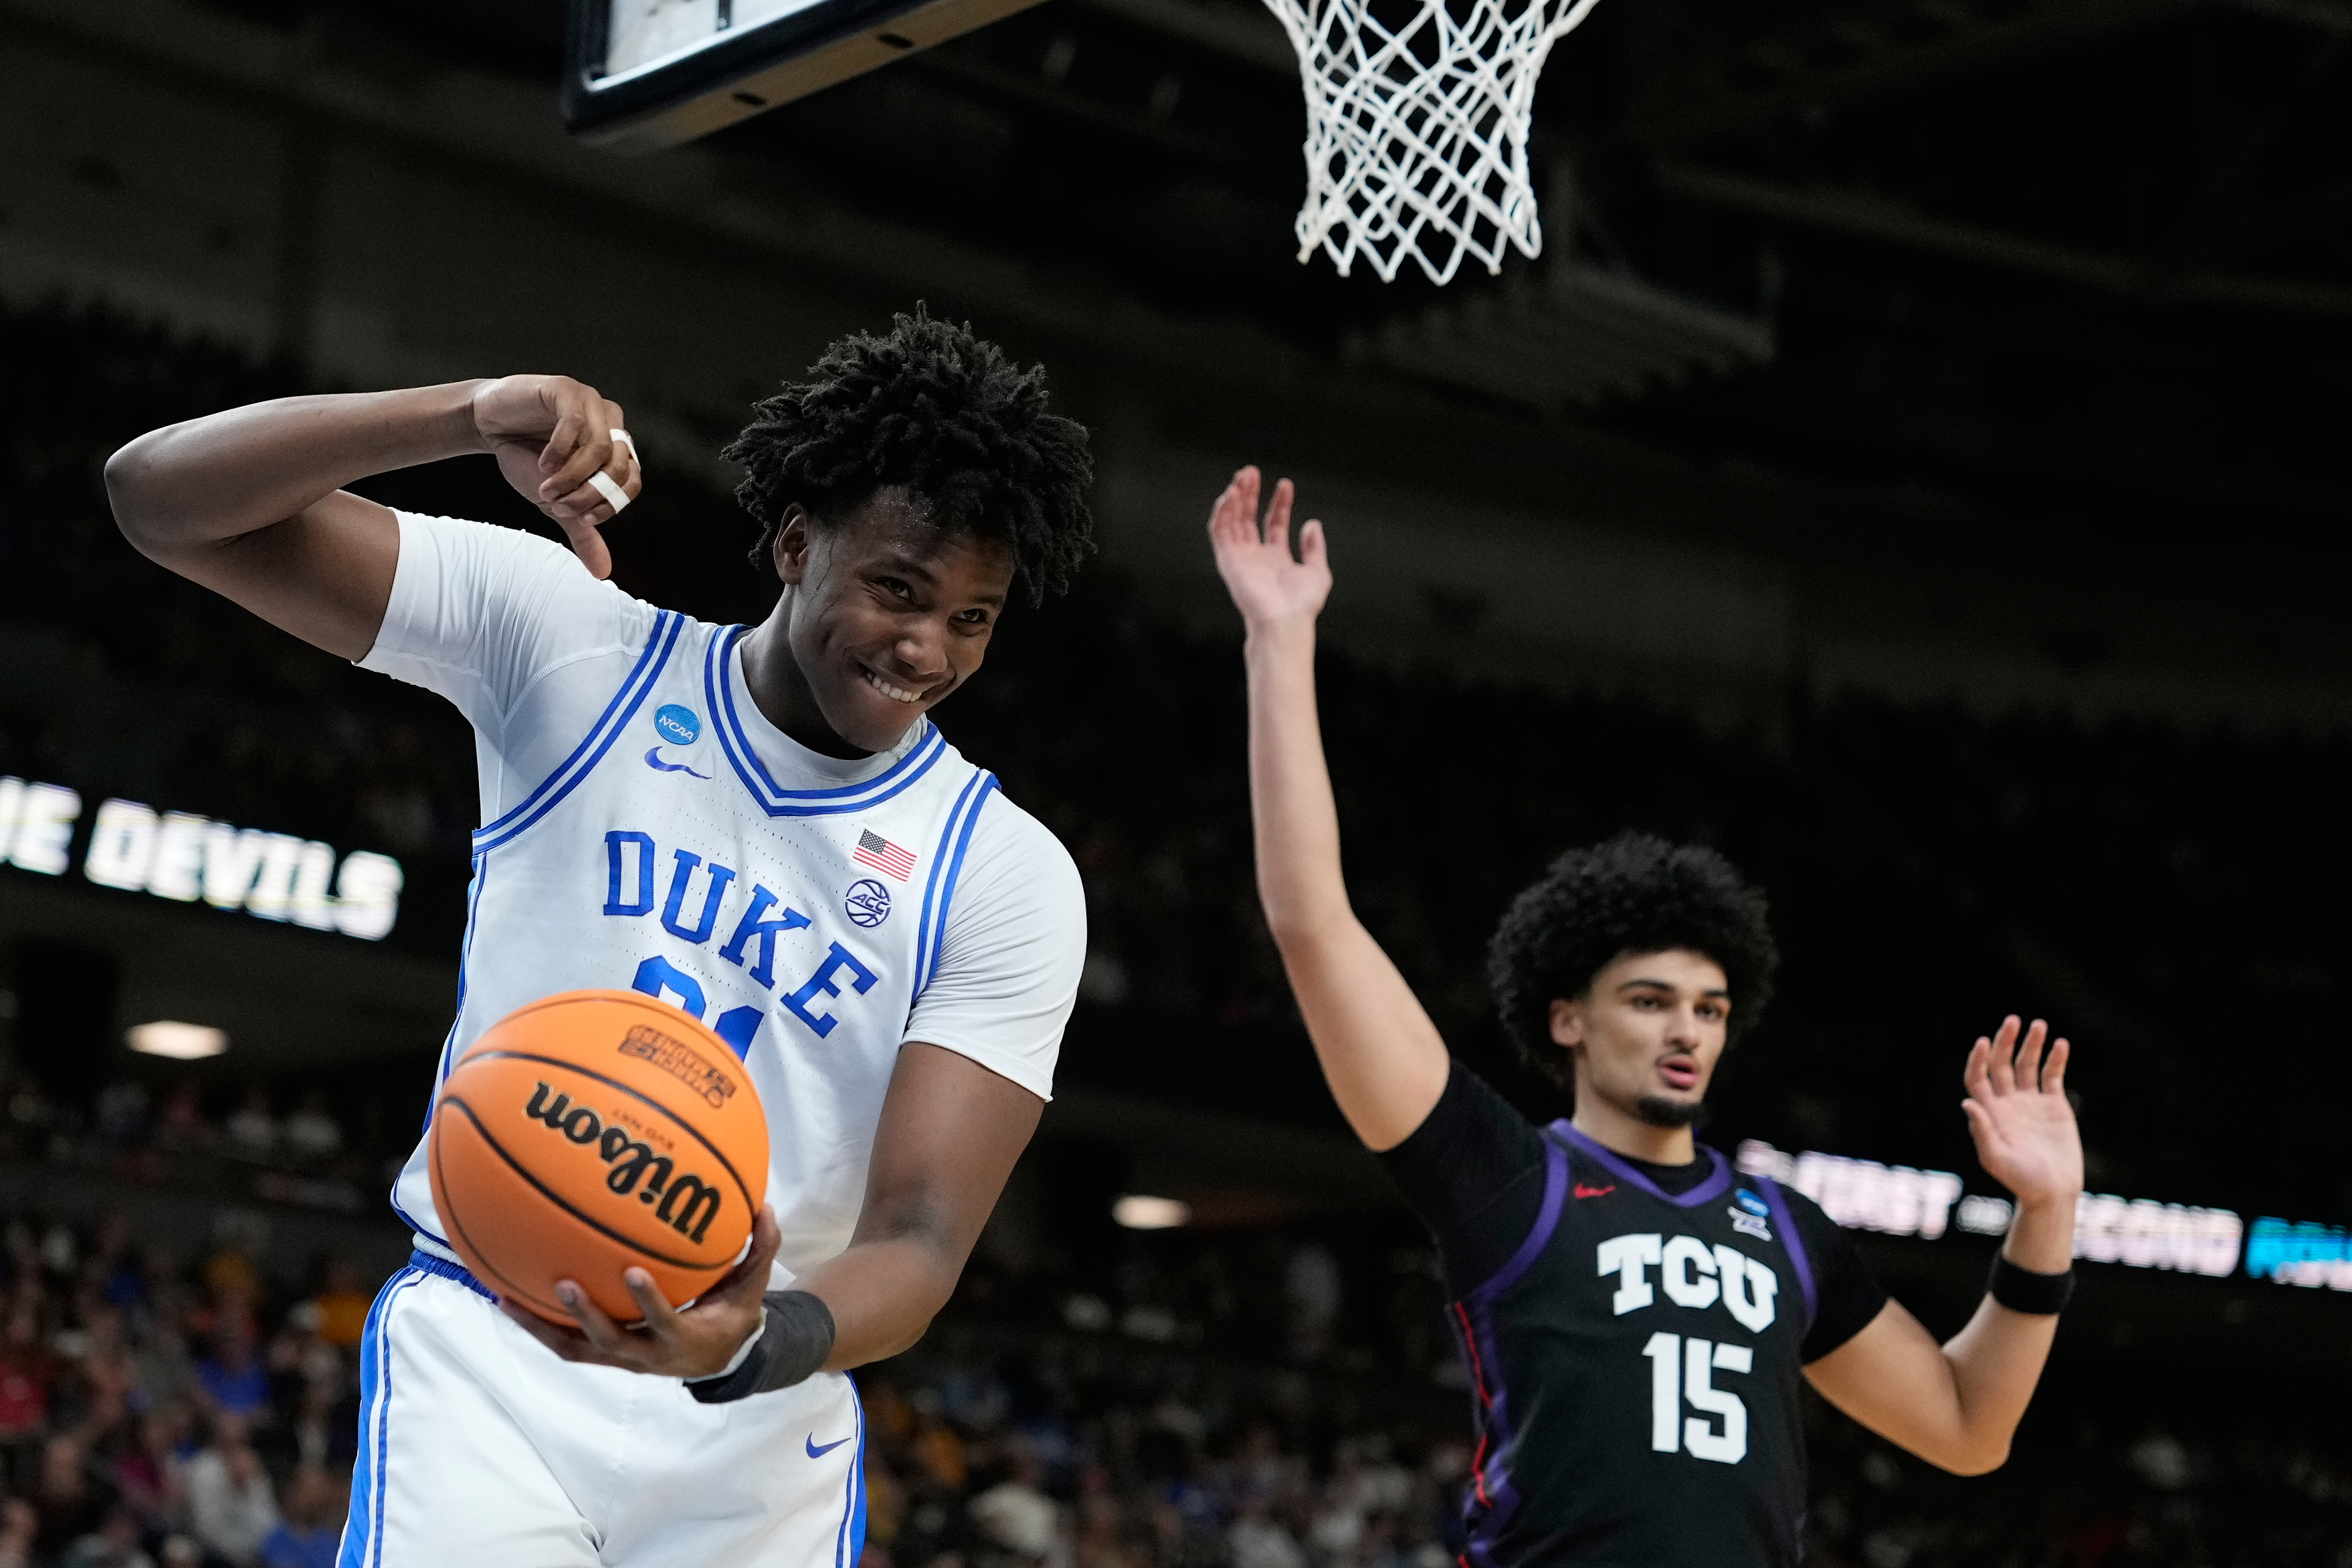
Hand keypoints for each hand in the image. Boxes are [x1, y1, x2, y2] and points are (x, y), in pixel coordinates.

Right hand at [469, 375, 641, 578]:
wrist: (490, 427)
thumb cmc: (528, 459)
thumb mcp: (558, 502)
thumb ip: (582, 531)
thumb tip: (603, 573)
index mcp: (618, 448)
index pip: (632, 483)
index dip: (607, 505)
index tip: (576, 516)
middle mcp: (612, 424)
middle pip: (618, 469)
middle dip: (587, 495)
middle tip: (557, 503)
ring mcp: (591, 403)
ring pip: (600, 448)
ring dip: (571, 476)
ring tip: (546, 486)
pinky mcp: (566, 390)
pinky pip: (575, 423)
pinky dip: (559, 451)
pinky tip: (543, 463)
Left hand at [500, 1206, 784, 1378]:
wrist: (718, 1360)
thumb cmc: (733, 1314)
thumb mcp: (753, 1286)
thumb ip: (760, 1249)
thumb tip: (764, 1206)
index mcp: (684, 1337)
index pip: (665, 1321)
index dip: (649, 1301)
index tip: (633, 1271)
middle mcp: (647, 1354)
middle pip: (610, 1341)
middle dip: (588, 1316)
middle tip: (565, 1283)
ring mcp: (621, 1358)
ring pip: (575, 1348)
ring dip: (541, 1326)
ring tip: (506, 1298)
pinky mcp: (603, 1355)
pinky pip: (565, 1343)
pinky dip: (537, 1324)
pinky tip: (508, 1297)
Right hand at [1207, 466, 1330, 631]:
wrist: (1285, 620)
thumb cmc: (1302, 604)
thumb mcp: (1318, 571)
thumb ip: (1314, 548)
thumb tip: (1312, 524)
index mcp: (1276, 558)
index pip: (1274, 523)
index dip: (1279, 503)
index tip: (1286, 484)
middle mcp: (1256, 556)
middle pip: (1248, 518)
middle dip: (1250, 494)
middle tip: (1252, 472)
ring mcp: (1240, 558)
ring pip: (1232, 521)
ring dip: (1235, 498)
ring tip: (1242, 477)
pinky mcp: (1227, 561)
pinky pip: (1219, 532)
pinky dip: (1222, 512)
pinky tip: (1230, 495)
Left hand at [1961, 1016, 2082, 1212]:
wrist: (2052, 1192)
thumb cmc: (2020, 1180)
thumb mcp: (1996, 1158)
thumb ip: (1982, 1131)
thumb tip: (1966, 1102)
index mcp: (1989, 1112)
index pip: (1978, 1078)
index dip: (1978, 1059)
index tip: (1983, 1042)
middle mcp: (2007, 1102)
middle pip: (2002, 1064)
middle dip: (2006, 1042)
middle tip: (2013, 1020)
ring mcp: (2031, 1102)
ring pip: (2028, 1065)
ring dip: (2032, 1045)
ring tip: (2038, 1025)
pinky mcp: (2054, 1106)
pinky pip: (2052, 1076)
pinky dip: (2056, 1060)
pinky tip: (2060, 1044)